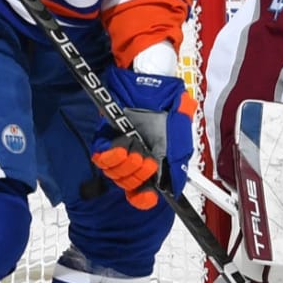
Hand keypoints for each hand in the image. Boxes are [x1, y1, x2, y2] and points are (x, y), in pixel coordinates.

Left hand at [89, 68, 191, 209]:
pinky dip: (111, 156)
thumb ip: (177, 163)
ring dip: (126, 166)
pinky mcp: (105, 138)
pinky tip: (121, 147)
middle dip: (139, 175)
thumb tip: (173, 188)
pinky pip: (101, 158)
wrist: (153, 84)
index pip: (143, 192)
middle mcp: (135, 159)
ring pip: (115, 174)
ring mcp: (119, 150)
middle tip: (148, 160)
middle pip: (129, 184)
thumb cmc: (168, 107)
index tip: (145, 196)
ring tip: (136, 150)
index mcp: (154, 163)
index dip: (143, 198)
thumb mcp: (181, 137)